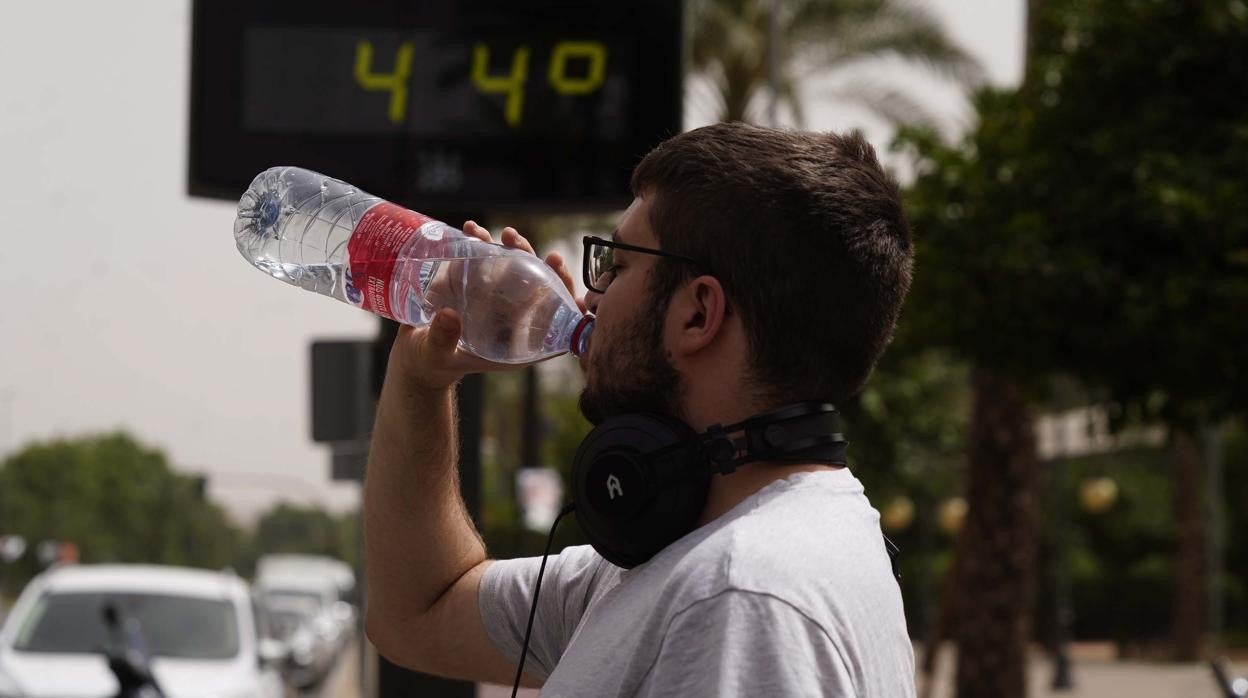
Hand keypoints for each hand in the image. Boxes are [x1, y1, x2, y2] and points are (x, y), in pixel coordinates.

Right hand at [386, 221, 584, 392]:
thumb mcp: (436, 355)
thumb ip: (443, 340)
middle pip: (539, 290)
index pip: (553, 324)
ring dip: (515, 248)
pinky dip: (482, 244)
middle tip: (518, 243)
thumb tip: (449, 315)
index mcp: (515, 345)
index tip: (558, 272)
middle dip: (537, 262)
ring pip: (517, 272)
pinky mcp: (476, 287)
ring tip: (503, 234)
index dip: (565, 299)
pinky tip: (471, 230)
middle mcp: (512, 321)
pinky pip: (487, 262)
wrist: (413, 355)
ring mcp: (496, 302)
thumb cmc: (430, 363)